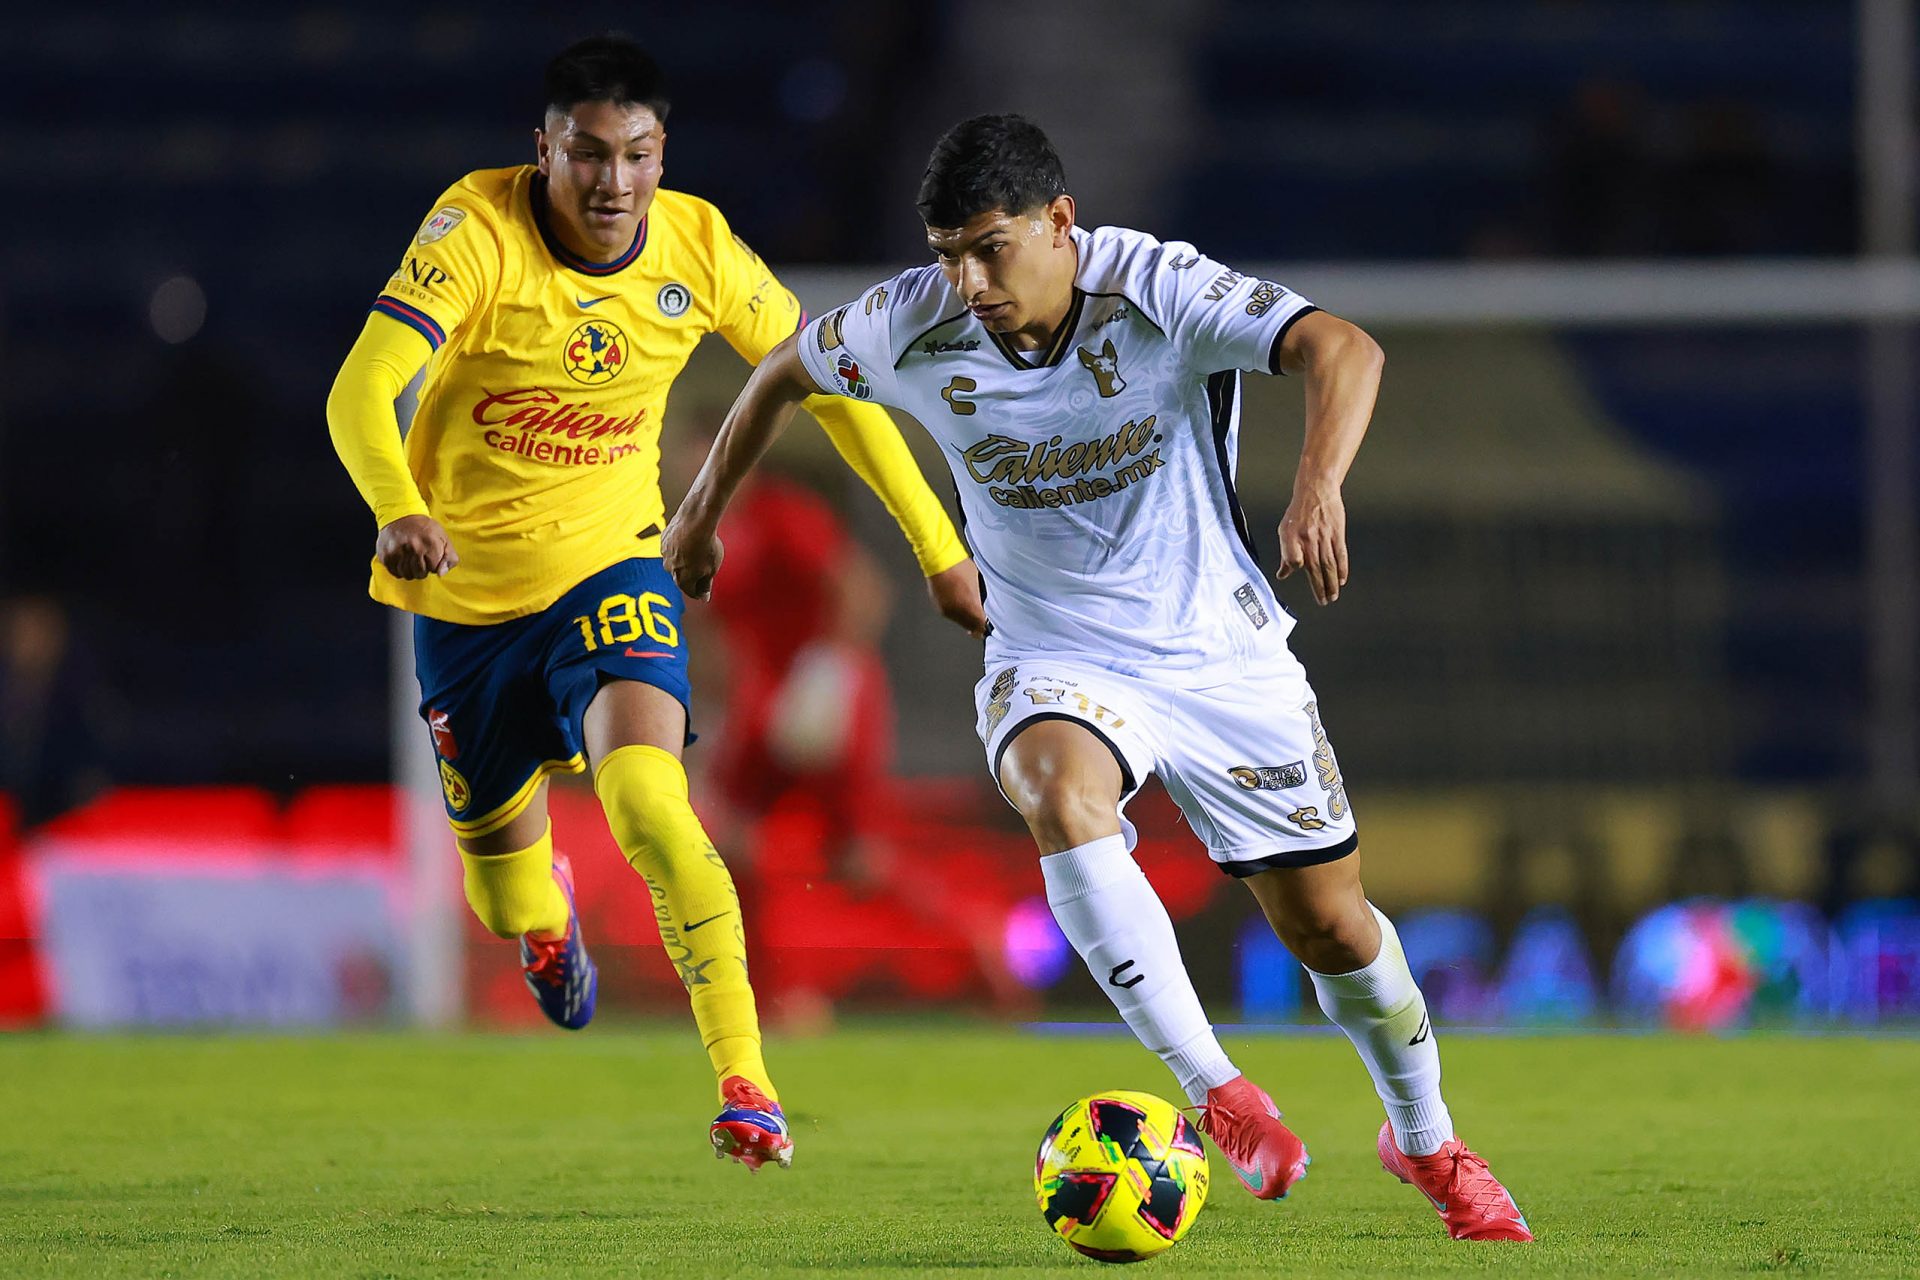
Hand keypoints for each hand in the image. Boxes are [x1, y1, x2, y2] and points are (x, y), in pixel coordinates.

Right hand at [376, 515, 457, 579]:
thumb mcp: (443, 538)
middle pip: (420, 574)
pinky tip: (402, 559)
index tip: (430, 556)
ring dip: (411, 570)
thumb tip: (441, 573)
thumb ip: (450, 557)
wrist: (400, 514)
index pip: (434, 568)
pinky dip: (399, 570)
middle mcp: (414, 548)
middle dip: (422, 569)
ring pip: (407, 575)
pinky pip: (395, 573)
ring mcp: (398, 552)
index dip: (433, 564)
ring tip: (410, 558)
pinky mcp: (386, 555)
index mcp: (430, 543)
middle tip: (420, 557)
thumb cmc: (424, 527)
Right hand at [662, 514, 723, 600]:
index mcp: (681, 580)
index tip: (707, 586)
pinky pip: (672, 546)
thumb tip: (703, 597)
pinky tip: (690, 539)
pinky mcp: (663, 539)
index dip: (700, 591)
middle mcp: (669, 569)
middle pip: (681, 576)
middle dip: (692, 574)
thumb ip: (706, 584)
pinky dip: (680, 546)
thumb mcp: (712, 568)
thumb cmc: (706, 545)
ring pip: (675, 560)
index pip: (691, 591)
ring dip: (685, 559)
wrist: (696, 520)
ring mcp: (664, 553)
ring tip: (699, 549)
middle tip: (705, 565)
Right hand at [926, 558, 987, 637]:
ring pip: (960, 621)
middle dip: (976, 623)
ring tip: (970, 608)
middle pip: (970, 626)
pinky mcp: (938, 607)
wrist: (939, 560)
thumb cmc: (960, 567)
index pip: (980, 625)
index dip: (985, 625)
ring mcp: (947, 610)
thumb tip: (983, 603)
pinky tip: (959, 602)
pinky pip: (950, 614)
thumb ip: (980, 596)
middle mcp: (957, 612)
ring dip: (966, 617)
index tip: (988, 623)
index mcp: (970, 607)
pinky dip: (956, 611)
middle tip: (981, 618)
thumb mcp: (978, 581)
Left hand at [1276, 483, 1347, 604]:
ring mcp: (1324, 536)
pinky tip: (1341, 580)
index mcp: (1292, 537)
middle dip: (1319, 587)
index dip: (1295, 565)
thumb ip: (1285, 553)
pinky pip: (1340, 555)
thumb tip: (1282, 575)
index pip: (1293, 558)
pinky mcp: (1337, 533)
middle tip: (1323, 601)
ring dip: (1331, 583)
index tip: (1298, 570)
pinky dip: (1342, 569)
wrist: (1316, 490)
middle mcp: (1308, 538)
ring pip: (1329, 565)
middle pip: (1315, 568)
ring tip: (1332, 596)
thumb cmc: (1298, 511)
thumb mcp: (1284, 530)